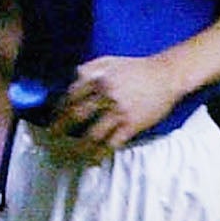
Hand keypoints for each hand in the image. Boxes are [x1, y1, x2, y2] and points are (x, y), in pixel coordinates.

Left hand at [52, 52, 181, 152]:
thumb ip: (88, 68)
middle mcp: (105, 96)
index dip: (59, 109)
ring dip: (78, 147)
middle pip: (76, 115)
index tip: (53, 118)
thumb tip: (71, 79)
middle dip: (60, 128)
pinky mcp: (132, 124)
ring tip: (69, 155)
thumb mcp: (109, 60)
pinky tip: (93, 160)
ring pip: (92, 134)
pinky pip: (113, 142)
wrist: (167, 75)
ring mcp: (119, 112)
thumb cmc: (137, 67)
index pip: (70, 97)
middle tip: (51, 137)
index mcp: (98, 80)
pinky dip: (101, 153)